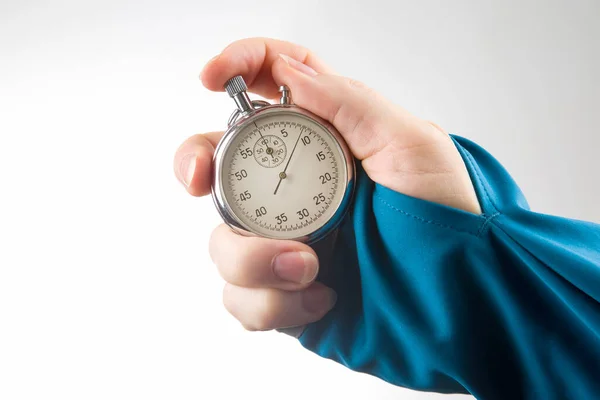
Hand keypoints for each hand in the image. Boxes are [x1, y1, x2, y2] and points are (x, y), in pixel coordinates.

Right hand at [173, 37, 480, 333]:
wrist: (463, 301)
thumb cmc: (452, 218)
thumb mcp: (413, 144)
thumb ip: (350, 103)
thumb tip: (289, 72)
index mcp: (327, 138)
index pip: (271, 83)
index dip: (237, 66)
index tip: (211, 79)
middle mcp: (297, 185)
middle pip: (218, 160)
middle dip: (194, 165)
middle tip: (200, 182)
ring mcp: (286, 238)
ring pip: (223, 240)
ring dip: (254, 259)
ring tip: (310, 267)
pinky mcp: (285, 289)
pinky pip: (244, 298)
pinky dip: (276, 305)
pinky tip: (323, 299)